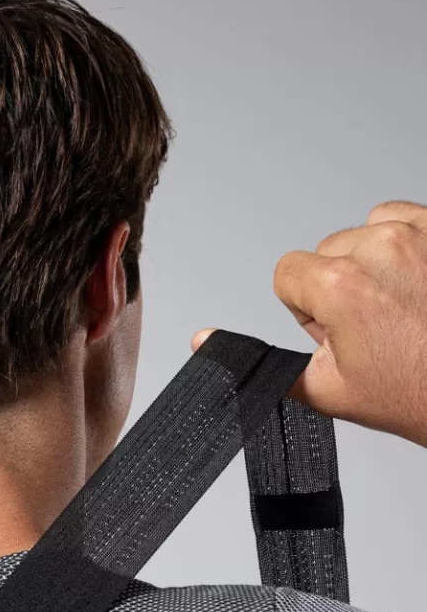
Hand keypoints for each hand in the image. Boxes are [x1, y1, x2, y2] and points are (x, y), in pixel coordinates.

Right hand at [192, 200, 426, 446]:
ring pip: (366, 232)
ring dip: (374, 264)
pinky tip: (418, 288)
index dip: (305, 308)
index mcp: (340, 285)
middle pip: (326, 252)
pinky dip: (408, 246)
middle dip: (340, 286)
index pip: (288, 273)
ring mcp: (419, 232)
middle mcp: (380, 246)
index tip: (336, 332)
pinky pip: (407, 218)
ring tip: (399, 308)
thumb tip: (205, 343)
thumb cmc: (413, 393)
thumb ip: (262, 364)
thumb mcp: (327, 390)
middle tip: (374, 329)